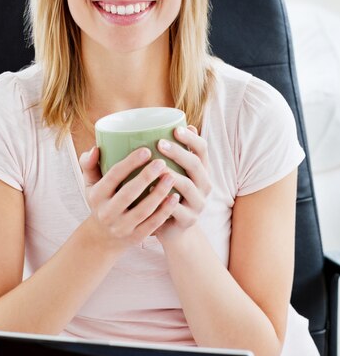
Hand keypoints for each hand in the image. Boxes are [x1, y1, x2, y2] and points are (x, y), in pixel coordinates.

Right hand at [79, 146, 179, 248]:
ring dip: (159, 193)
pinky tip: (175, 197)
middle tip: (162, 162)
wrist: (102, 237)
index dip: (130, 163)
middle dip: (146, 177)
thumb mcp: (90, 184)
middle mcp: (107, 213)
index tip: (146, 150)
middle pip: (128, 193)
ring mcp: (122, 227)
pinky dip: (165, 211)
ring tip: (172, 177)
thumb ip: (89, 164)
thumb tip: (95, 148)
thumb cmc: (101, 201)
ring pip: (143, 210)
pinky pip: (152, 224)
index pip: (113, 176)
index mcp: (96, 196)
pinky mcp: (135, 237)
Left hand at [154, 125, 210, 240]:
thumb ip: (171, 154)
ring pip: (188, 186)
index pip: (202, 149)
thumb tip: (171, 125)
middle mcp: (204, 185)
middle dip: (178, 152)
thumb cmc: (168, 194)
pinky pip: (178, 210)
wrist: (174, 230)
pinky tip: (152, 192)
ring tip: (157, 167)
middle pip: (195, 165)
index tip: (176, 129)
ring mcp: (198, 203)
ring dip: (172, 175)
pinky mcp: (188, 220)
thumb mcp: (172, 173)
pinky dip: (165, 201)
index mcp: (201, 170)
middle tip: (159, 143)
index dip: (191, 138)